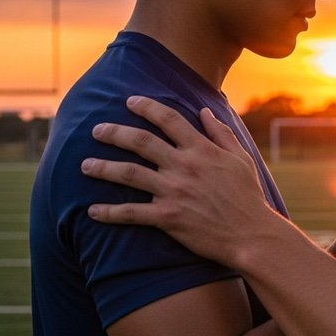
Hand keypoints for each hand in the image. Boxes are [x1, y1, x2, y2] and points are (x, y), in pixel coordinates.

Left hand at [82, 96, 275, 265]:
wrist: (251, 234)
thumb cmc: (248, 196)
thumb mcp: (241, 158)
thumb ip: (221, 132)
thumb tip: (204, 110)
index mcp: (202, 149)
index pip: (168, 119)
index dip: (146, 106)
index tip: (129, 101)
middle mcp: (184, 166)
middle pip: (141, 141)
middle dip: (114, 133)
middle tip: (97, 130)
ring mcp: (174, 192)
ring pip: (129, 174)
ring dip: (103, 168)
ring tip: (84, 166)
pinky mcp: (168, 217)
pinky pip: (131, 213)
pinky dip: (109, 213)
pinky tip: (91, 211)